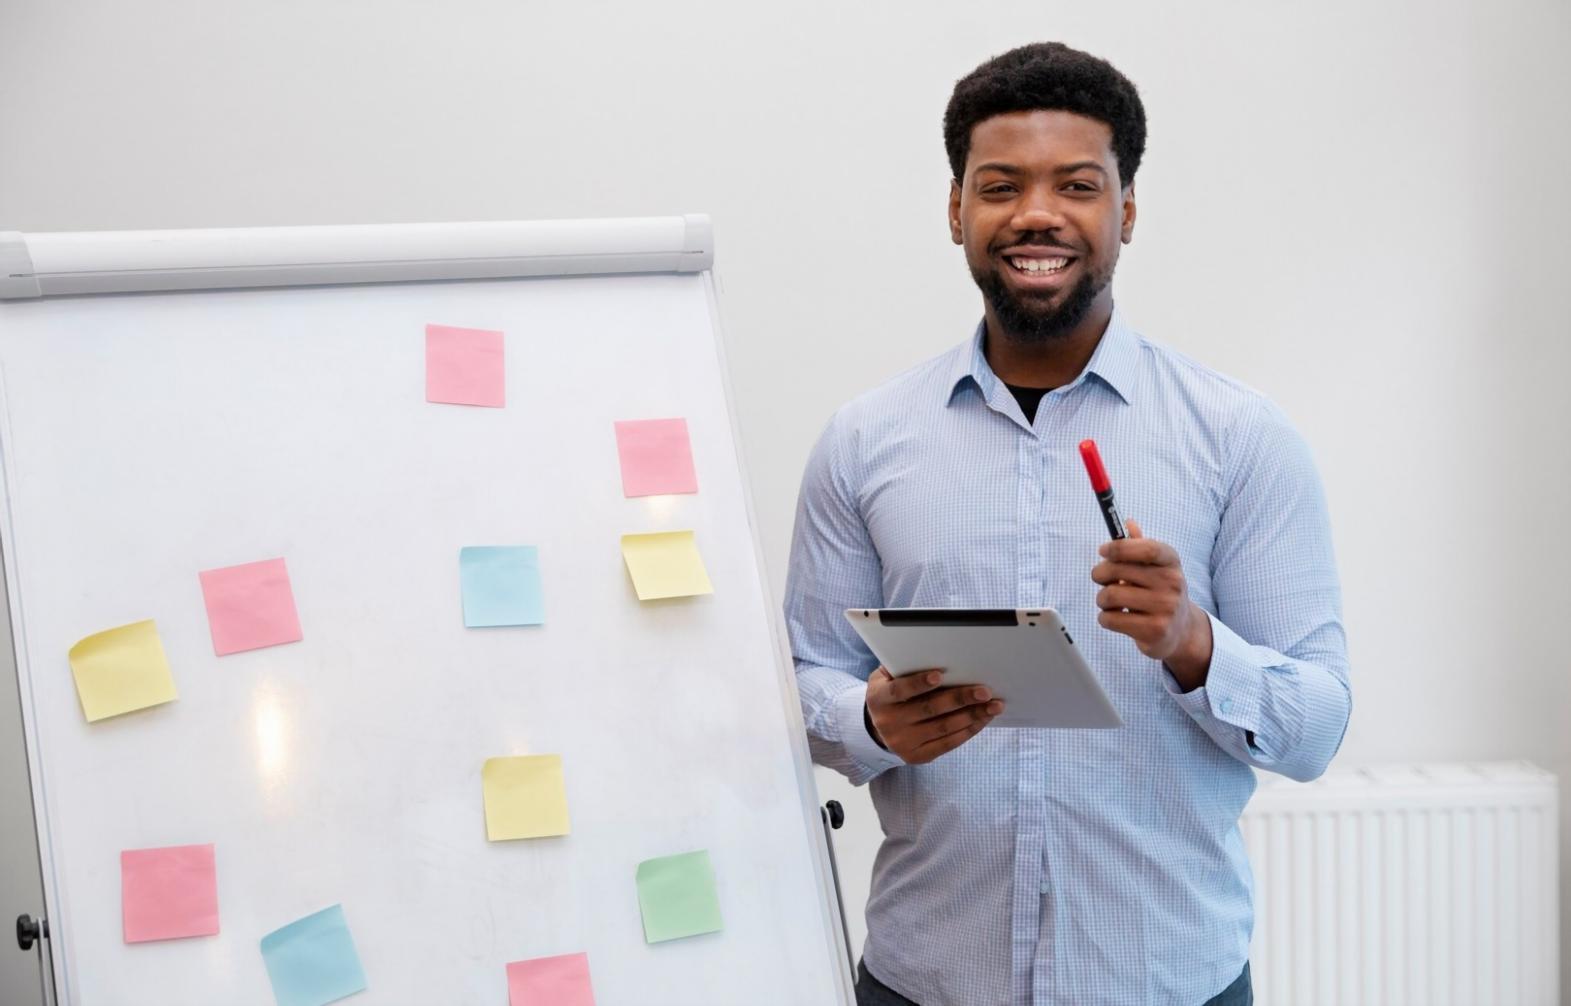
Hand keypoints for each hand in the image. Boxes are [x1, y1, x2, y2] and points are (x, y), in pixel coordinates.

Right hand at [864, 667, 1003, 763]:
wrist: (880, 728)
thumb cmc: (891, 691)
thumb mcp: (887, 676)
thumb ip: (905, 666)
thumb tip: (937, 653)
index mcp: (879, 698)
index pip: (899, 690)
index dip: (918, 683)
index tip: (939, 674)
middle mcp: (888, 723)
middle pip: (928, 710)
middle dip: (959, 699)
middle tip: (984, 691)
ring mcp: (903, 742)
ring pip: (943, 728)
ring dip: (972, 716)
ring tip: (993, 706)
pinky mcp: (917, 756)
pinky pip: (947, 744)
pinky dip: (968, 730)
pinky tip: (982, 719)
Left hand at [1090, 519, 1213, 689]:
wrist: (1180, 630)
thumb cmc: (1159, 592)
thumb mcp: (1155, 567)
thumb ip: (1139, 546)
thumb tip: (1127, 522)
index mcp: (1171, 561)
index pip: (1146, 548)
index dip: (1119, 547)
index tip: (1103, 550)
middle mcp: (1172, 583)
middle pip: (1117, 571)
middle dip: (1100, 574)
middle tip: (1101, 579)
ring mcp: (1165, 608)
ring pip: (1110, 596)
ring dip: (1102, 599)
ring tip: (1110, 601)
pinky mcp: (1154, 630)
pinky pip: (1110, 619)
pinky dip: (1105, 618)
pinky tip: (1116, 617)